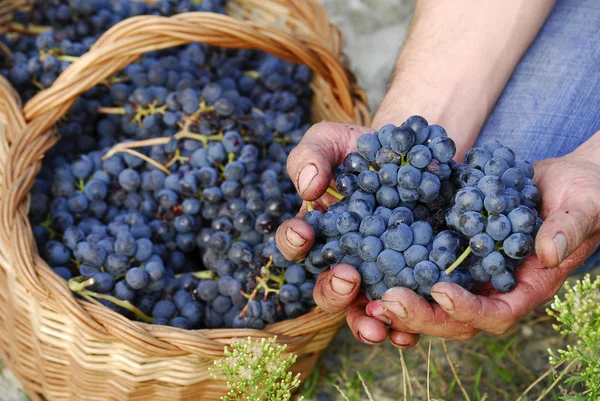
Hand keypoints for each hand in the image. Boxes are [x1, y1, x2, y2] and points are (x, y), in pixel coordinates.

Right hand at [275, 121, 421, 347]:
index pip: (296, 244)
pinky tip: (410, 331)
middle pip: (327, 289)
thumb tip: (308, 187)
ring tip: (378, 326)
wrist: (412, 154)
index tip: (302, 232)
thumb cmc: (361, 148)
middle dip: (333, 290)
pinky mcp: (411, 280)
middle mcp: (342, 260)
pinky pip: (403, 312)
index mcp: (317, 231)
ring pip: (362, 310)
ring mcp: (376, 274)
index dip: (293, 241)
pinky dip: (404, 327)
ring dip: (365, 322)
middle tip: (348, 277)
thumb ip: (311, 157)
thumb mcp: (331, 140)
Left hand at [366, 133, 599, 340]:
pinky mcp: (451, 251)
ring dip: (401, 301)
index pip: (496, 315)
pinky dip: (398, 269)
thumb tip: (549, 253)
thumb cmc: (584, 194)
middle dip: (421, 313)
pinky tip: (371, 260)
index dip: (468, 310)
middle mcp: (493, 287)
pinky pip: (423, 268)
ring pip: (432, 300)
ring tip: (369, 294)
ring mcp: (470, 272)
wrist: (562, 181)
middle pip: (454, 318)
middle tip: (387, 300)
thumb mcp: (584, 206)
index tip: (441, 292)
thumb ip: (570, 228)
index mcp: (526, 287)